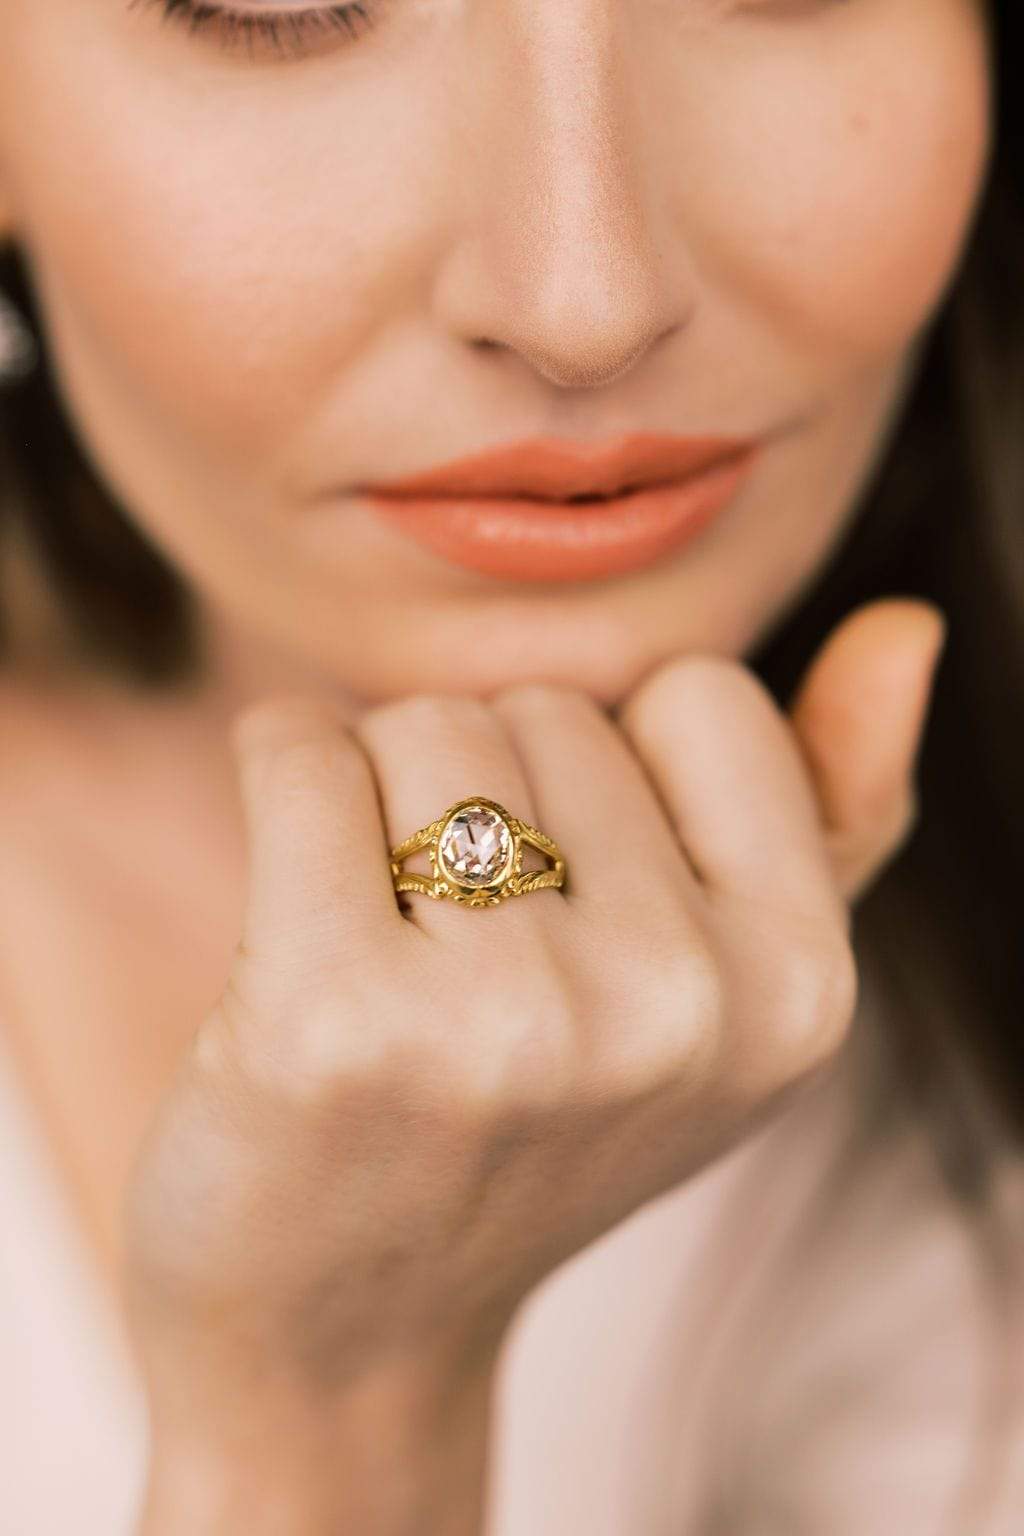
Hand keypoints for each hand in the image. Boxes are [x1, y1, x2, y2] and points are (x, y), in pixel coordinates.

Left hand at [122, 597, 945, 1444]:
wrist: (340, 1325)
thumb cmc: (525, 1127)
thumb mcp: (721, 994)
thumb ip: (836, 807)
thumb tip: (905, 622)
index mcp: (799, 990)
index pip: (699, 695)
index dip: (613, 776)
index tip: (574, 907)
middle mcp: (675, 1009)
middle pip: (547, 703)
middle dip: (489, 793)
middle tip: (462, 961)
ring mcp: (510, 1021)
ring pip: (423, 720)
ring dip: (382, 797)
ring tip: (388, 950)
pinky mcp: (337, 1018)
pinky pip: (296, 750)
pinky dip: (280, 783)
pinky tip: (290, 916)